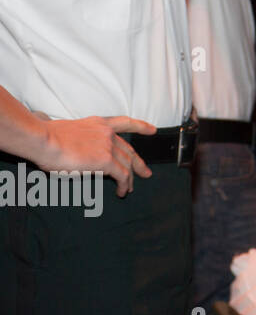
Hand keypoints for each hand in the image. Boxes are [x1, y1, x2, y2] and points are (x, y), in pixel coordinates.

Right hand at [33, 116, 153, 197]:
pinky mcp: (106, 160)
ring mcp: (108, 146)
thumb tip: (78, 152)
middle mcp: (107, 133)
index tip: (152, 130)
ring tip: (129, 188)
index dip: (141, 127)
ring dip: (130, 178)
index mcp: (98, 124)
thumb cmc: (46, 138)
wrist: (43, 140)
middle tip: (145, 173)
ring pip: (127, 164)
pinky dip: (124, 184)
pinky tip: (122, 191)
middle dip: (138, 163)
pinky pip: (122, 175)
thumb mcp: (68, 133)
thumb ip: (80, 140)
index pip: (125, 122)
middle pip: (129, 150)